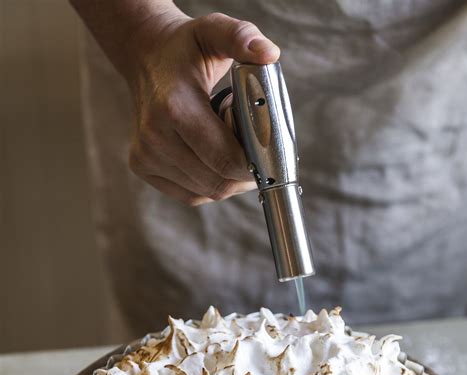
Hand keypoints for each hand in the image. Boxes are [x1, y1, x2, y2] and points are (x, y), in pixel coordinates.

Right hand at [125, 11, 279, 204]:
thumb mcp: (214, 32)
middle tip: (255, 153)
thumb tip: (268, 53)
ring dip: (228, 179)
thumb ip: (242, 37)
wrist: (146, 57)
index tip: (268, 153)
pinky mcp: (143, 167)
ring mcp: (146, 155)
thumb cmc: (186, 49)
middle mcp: (155, 137)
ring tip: (230, 148)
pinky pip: (191, 194)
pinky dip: (211, 185)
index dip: (253, 164)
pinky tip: (215, 161)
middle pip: (217, 181)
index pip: (225, 158)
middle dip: (243, 174)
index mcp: (174, 107)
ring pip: (206, 192)